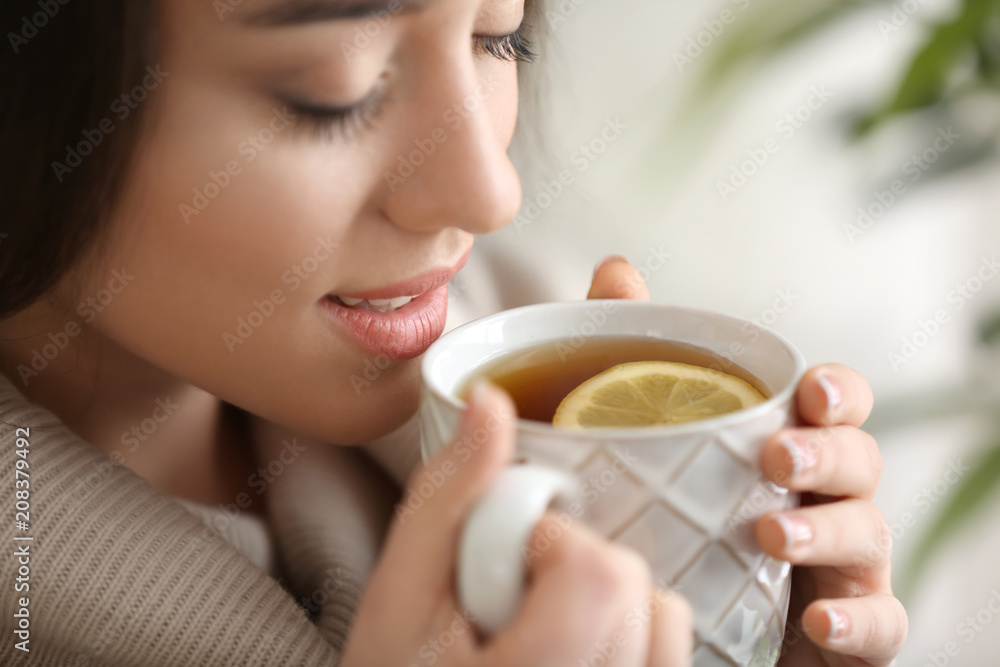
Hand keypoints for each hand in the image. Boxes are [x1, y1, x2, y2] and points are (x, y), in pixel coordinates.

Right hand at [341, 381, 692, 666]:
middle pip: (633, 585)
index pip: (599, 575)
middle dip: (572, 566)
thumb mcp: (399, 589)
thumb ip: (445, 494)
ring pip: (666, 613)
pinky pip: (672, 644)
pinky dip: (632, 625)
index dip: (549, 541)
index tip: (501, 563)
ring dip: (607, 596)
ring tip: (543, 625)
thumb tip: (489, 403)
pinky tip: (573, 639)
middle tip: (511, 598)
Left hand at [587, 255, 906, 665]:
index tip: (806, 392)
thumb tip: (616, 272)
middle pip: (861, 460)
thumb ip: (637, 355)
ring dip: (828, 531)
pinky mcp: (847, 632)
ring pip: (870, 535)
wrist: (672, 628)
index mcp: (787, 448)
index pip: (837, 406)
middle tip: (776, 460)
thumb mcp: (647, 438)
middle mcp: (824, 499)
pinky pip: (880, 624)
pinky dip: (858, 621)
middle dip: (829, 454)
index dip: (837, 392)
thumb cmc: (679, 523)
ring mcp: (841, 565)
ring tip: (769, 535)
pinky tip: (817, 620)